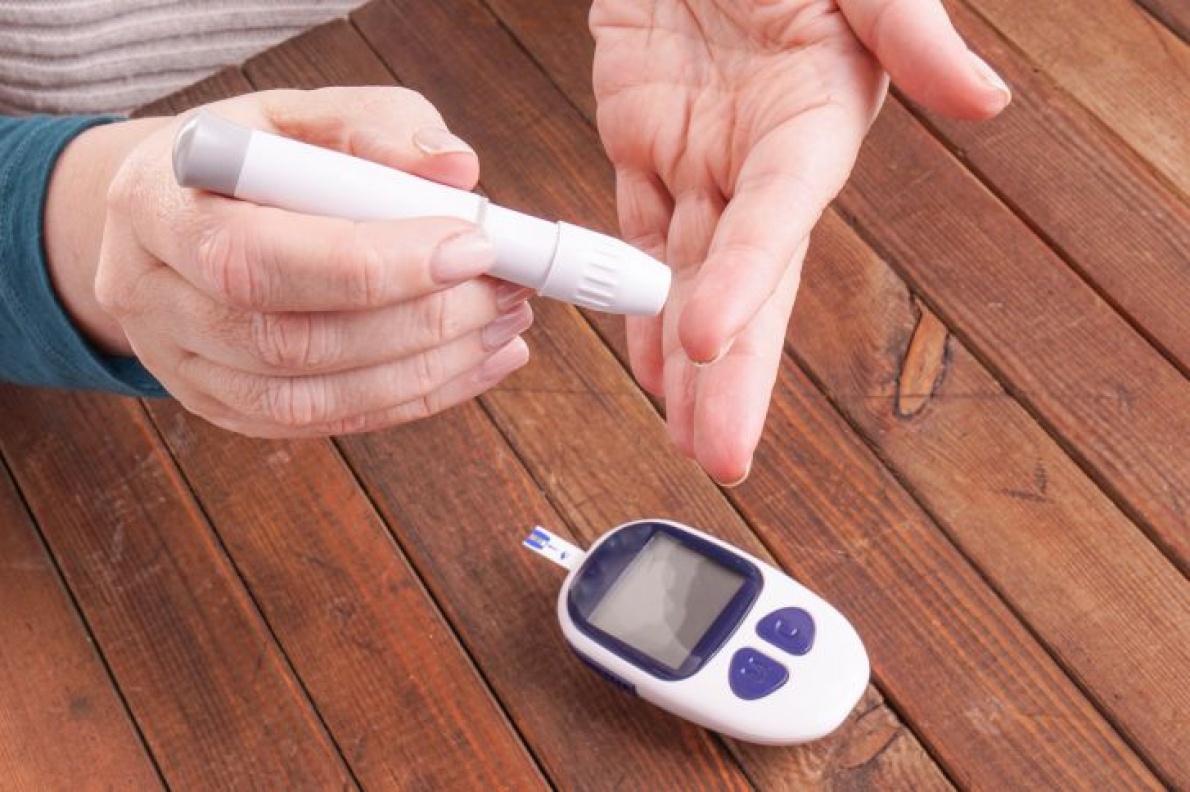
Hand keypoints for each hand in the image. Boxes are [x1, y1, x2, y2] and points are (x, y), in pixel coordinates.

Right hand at [48, 87, 533, 436]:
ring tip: (504, 324)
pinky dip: (414, 398)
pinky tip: (477, 362)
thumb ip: (376, 129)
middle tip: (507, 289)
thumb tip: (459, 172)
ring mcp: (183, 366)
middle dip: (420, 320)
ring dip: (428, 368)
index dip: (376, 263)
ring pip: (311, 401)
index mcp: (156, 205)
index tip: (473, 244)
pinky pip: (326, 423)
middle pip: (289, 341)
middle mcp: (153, 297)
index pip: (261, 257)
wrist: (172, 214)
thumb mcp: (300, 114)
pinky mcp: (224, 407)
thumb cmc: (249, 156)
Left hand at [591, 0, 1010, 483]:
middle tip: (719, 453)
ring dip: (678, 360)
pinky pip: (629, 233)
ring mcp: (696, 155)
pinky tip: (645, 365)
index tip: (714, 342)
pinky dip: (629, 298)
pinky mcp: (642, 141)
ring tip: (679, 433)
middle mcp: (757, 157)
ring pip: (681, 274)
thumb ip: (911, 29)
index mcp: (812, 119)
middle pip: (743, 280)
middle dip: (732, 372)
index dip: (747, 278)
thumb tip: (982, 100)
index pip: (778, 217)